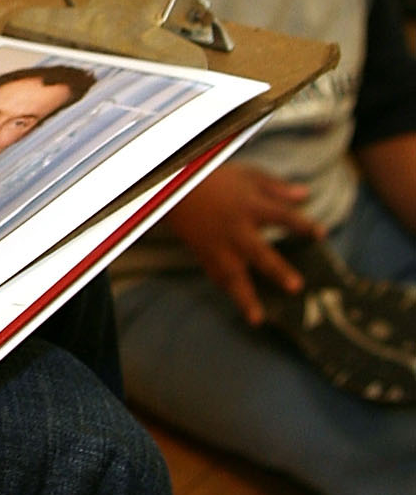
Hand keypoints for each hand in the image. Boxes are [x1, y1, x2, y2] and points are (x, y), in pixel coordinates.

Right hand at [169, 161, 317, 325]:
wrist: (173, 189)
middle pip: (259, 252)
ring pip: (232, 275)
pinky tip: (244, 309)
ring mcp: (218, 246)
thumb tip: (306, 195)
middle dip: (276, 270)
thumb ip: (277, 188)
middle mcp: (236, 229)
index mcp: (249, 206)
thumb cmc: (215, 179)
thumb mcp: (247, 175)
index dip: (301, 225)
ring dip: (245, 298)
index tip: (320, 234)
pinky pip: (217, 277)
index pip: (282, 216)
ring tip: (257, 319)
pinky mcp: (205, 255)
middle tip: (295, 286)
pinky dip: (229, 292)